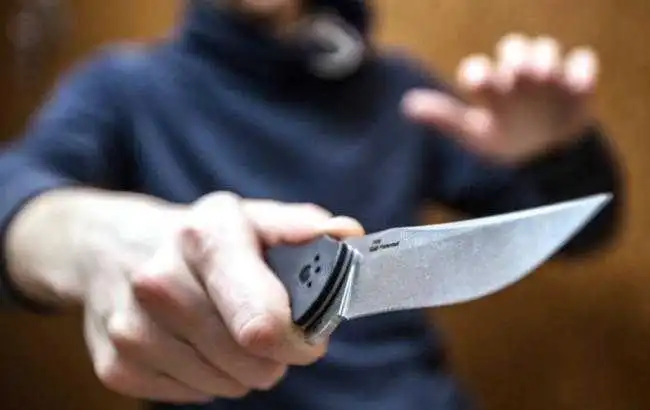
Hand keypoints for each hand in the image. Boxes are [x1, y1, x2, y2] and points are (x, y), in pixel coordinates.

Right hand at [83, 192, 363, 402]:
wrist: (111, 247)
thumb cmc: (198, 237)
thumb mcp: (250, 217)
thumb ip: (303, 228)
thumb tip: (348, 234)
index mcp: (204, 237)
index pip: (263, 324)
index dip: (298, 340)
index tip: (306, 336)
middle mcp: (159, 281)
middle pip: (250, 363)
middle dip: (272, 354)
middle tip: (263, 329)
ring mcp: (130, 327)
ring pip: (224, 386)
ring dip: (239, 368)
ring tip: (226, 331)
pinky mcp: (114, 365)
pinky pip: (191, 397)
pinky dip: (204, 378)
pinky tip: (193, 344)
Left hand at [402, 33, 598, 163]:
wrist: (547, 156)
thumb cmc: (506, 141)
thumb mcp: (476, 135)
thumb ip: (445, 118)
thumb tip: (407, 105)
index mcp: (490, 86)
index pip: (479, 69)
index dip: (478, 73)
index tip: (479, 84)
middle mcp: (516, 74)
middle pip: (513, 48)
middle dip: (513, 56)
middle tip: (517, 72)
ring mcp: (548, 75)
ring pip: (545, 48)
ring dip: (543, 57)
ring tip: (542, 76)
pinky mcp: (577, 82)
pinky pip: (582, 63)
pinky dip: (580, 71)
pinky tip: (578, 84)